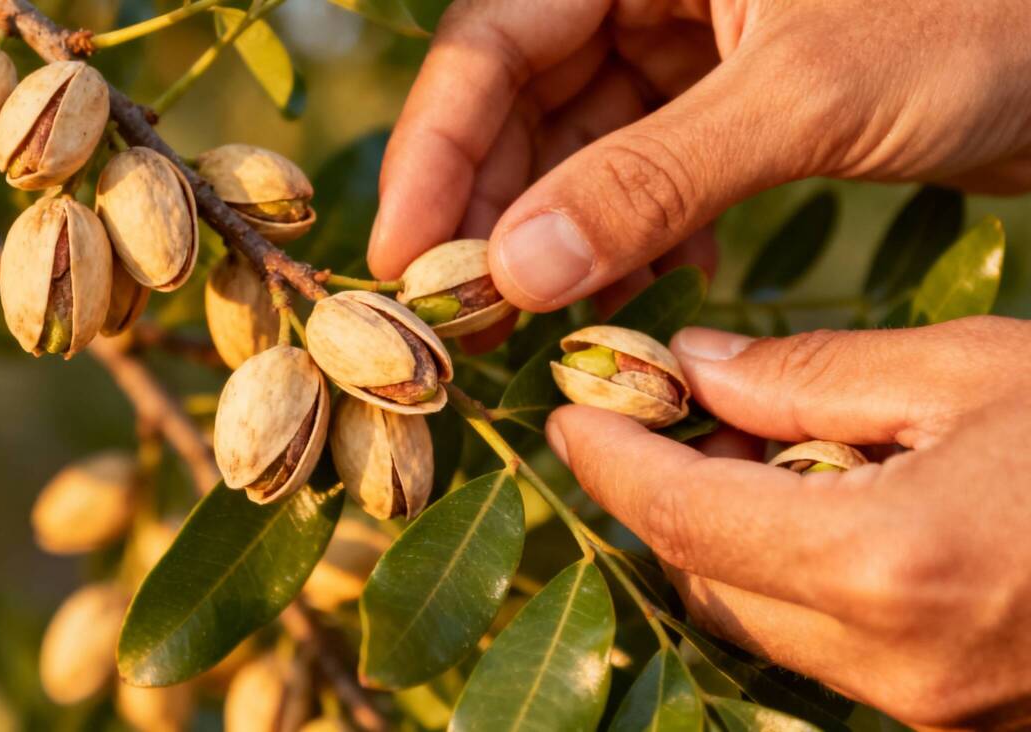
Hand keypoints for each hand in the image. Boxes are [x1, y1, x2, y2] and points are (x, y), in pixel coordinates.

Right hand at [367, 0, 1030, 337]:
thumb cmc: (981, 20)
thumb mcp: (802, 96)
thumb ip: (651, 178)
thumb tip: (516, 271)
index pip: (491, 41)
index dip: (437, 155)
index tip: (406, 263)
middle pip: (520, 100)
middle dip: (496, 211)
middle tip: (471, 320)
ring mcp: (688, 40)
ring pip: (578, 145)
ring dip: (563, 238)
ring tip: (557, 324)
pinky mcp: (730, 99)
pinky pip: (645, 171)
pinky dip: (634, 236)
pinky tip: (643, 292)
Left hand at [544, 316, 1030, 728]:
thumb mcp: (970, 372)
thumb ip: (809, 376)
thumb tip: (688, 366)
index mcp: (886, 566)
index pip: (682, 519)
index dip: (610, 460)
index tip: (570, 411)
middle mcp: (893, 665)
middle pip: (704, 583)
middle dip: (665, 496)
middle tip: (674, 411)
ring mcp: (928, 711)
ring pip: (755, 629)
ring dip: (726, 543)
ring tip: (759, 451)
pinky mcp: (956, 722)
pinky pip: (824, 654)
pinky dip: (792, 584)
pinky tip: (825, 511)